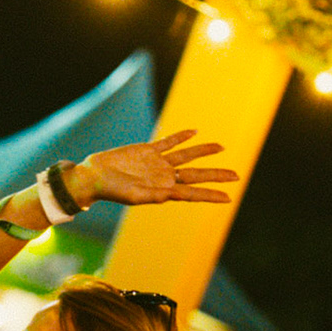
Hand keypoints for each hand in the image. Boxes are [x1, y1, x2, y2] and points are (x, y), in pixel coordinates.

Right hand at [71, 130, 238, 208]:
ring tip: (222, 147)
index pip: (192, 192)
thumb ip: (152, 196)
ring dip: (204, 151)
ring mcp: (157, 163)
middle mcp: (164, 177)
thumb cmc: (111, 191)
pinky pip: (169, 142)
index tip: (228, 198)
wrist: (95, 176)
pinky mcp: (148, 151)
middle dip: (216, 175)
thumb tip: (169, 195)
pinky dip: (181, 137)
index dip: (210, 195)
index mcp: (163, 190)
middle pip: (196, 174)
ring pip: (187, 156)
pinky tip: (194, 132)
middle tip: (236, 176)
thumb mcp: (132, 197)